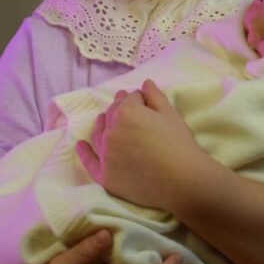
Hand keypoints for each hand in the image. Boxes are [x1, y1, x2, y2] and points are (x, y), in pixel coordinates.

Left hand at [77, 79, 202, 211]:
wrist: (182, 180)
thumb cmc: (179, 144)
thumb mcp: (170, 114)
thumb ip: (155, 96)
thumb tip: (144, 83)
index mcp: (126, 111)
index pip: (130, 99)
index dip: (138, 100)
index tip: (144, 102)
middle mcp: (110, 130)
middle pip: (112, 115)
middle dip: (119, 109)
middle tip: (124, 106)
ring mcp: (105, 154)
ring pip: (99, 134)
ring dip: (102, 125)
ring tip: (103, 120)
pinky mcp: (105, 175)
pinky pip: (90, 161)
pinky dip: (84, 152)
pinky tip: (81, 145)